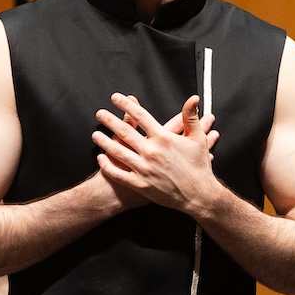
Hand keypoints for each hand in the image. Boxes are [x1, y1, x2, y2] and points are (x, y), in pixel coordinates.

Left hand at [93, 94, 221, 217]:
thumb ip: (191, 117)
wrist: (199, 195)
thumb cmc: (199, 167)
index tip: (115, 98)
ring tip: (95, 134)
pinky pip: (119, 174)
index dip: (126, 105)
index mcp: (164, 138)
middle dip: (110, 121)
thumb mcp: (198, 139)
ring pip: (118, 152)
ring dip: (104, 142)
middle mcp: (152, 152)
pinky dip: (108, 166)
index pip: (140, 116)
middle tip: (100, 113)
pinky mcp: (141, 185)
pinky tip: (101, 158)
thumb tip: (192, 98)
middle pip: (125, 132)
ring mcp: (144, 169)